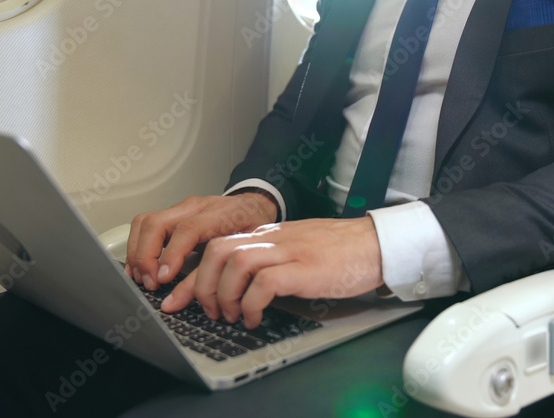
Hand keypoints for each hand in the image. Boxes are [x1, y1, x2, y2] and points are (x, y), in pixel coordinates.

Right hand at [125, 192, 277, 289]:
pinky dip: (137, 245)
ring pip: (145, 221)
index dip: (172, 254)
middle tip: (151, 283)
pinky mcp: (172, 213)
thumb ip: (213, 275)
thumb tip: (184, 300)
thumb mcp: (243, 253)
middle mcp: (197, 207)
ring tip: (143, 277)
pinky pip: (145, 224)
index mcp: (220, 214)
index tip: (164, 278)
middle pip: (157, 222)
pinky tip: (140, 267)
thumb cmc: (252, 229)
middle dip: (146, 256)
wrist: (255, 206)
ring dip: (138, 251)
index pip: (188, 230)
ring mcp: (182, 208)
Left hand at [160, 217, 384, 328]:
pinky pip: (263, 284)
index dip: (192, 275)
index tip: (177, 299)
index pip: (217, 246)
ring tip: (231, 316)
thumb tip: (243, 285)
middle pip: (217, 250)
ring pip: (234, 263)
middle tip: (209, 311)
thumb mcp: (298, 249)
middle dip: (202, 284)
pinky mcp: (303, 268)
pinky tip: (254, 318)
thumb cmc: (341, 252)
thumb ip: (271, 258)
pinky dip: (250, 305)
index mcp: (268, 235)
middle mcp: (272, 239)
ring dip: (224, 295)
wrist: (376, 244)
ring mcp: (287, 251)